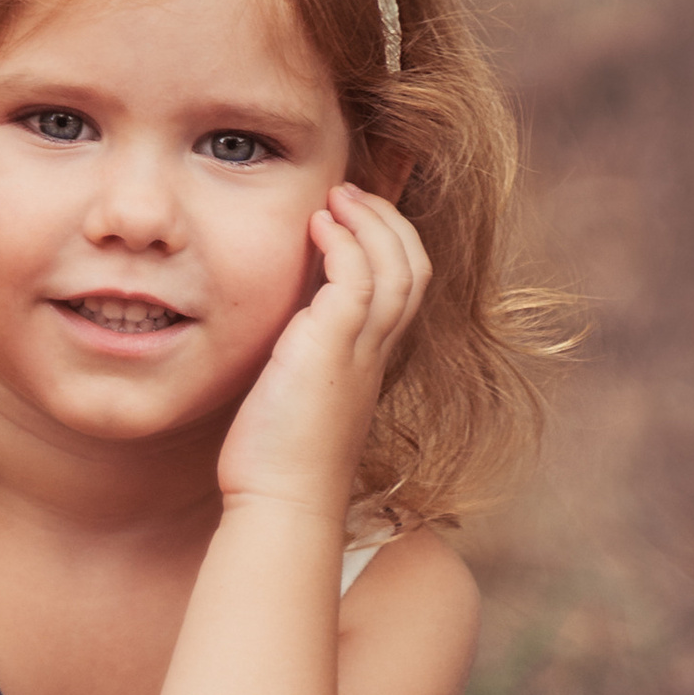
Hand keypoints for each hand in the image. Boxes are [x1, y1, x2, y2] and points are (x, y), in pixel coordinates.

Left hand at [214, 186, 430, 518]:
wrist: (280, 500)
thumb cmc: (277, 460)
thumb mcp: (296, 394)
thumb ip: (300, 357)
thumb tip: (279, 336)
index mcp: (372, 360)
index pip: (405, 285)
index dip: (390, 242)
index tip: (355, 215)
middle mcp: (377, 351)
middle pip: (416, 265)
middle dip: (390, 220)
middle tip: (350, 194)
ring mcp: (361, 349)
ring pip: (398, 264)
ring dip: (371, 220)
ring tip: (336, 196)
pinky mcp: (333, 347)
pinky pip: (358, 277)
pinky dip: (345, 241)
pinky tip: (317, 226)